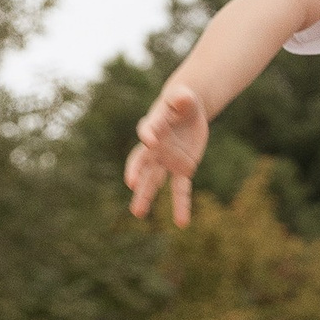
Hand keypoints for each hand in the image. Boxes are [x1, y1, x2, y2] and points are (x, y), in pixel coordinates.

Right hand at [126, 82, 209, 226]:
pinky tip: (181, 222)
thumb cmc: (182, 102)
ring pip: (154, 181)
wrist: (186, 112)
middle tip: (132, 185)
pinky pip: (180, 189)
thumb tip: (182, 96)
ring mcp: (166, 161)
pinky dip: (181, 204)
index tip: (149, 138)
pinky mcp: (182, 168)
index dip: (148, 132)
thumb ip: (181, 98)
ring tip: (137, 213)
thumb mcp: (184, 97)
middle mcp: (155, 148)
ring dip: (146, 196)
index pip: (148, 129)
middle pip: (143, 162)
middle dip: (137, 173)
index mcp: (154, 126)